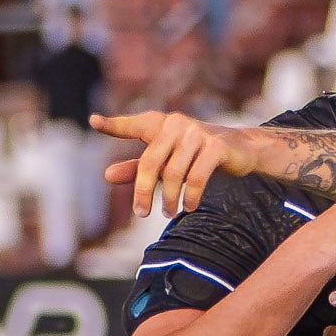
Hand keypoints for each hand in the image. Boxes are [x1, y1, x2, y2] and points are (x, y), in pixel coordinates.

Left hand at [92, 109, 255, 216]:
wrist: (242, 149)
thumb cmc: (197, 154)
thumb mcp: (167, 160)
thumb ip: (137, 168)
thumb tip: (106, 176)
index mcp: (161, 124)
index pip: (135, 125)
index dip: (114, 125)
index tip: (94, 122)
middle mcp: (177, 124)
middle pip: (151, 162)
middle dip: (144, 191)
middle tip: (141, 213)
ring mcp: (198, 134)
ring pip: (174, 173)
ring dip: (170, 198)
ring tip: (169, 213)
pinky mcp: (216, 147)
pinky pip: (197, 177)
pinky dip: (191, 196)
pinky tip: (188, 207)